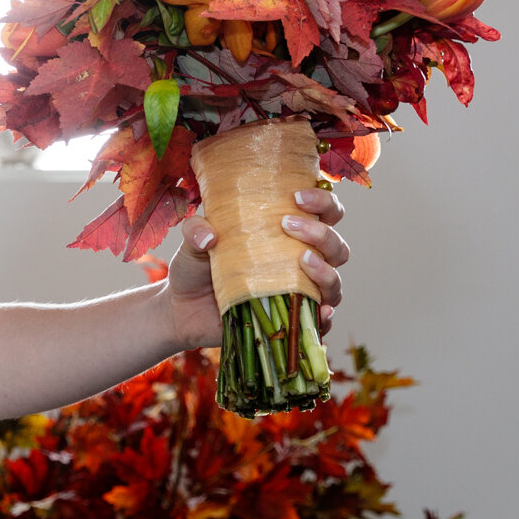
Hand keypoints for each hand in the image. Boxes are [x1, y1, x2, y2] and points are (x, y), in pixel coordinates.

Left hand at [163, 186, 348, 350]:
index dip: (323, 201)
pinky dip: (325, 316)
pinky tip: (321, 310)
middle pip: (336, 246)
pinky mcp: (292, 320)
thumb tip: (209, 236)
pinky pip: (320, 321)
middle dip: (322, 233)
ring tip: (303, 260)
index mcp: (287, 235)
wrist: (182, 309)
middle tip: (288, 225)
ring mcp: (300, 292)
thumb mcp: (192, 242)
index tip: (298, 196)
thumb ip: (196, 230)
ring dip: (326, 270)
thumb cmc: (195, 267)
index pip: (325, 213)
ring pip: (334, 281)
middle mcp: (301, 261)